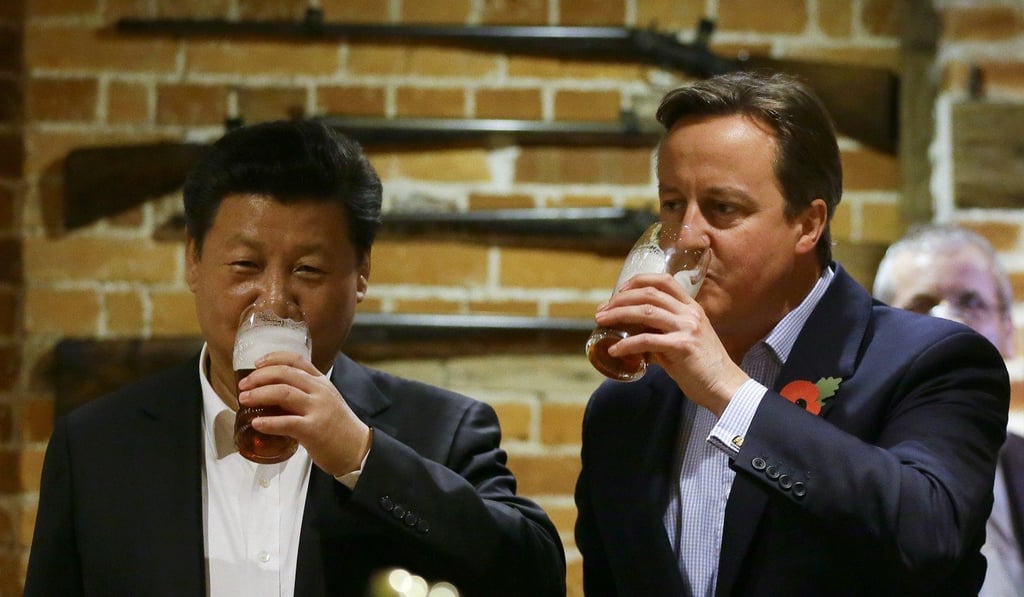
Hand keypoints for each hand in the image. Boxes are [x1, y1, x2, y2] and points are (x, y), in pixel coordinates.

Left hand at [237, 351, 370, 475]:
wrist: (358, 449)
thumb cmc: (338, 428)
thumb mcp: (325, 401)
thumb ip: (305, 393)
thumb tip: (273, 393)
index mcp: (321, 382)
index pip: (296, 359)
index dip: (273, 358)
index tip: (257, 363)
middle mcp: (320, 391)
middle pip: (285, 373)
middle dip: (259, 377)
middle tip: (243, 385)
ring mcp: (318, 409)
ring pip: (283, 393)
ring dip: (259, 394)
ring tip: (244, 399)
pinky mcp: (314, 430)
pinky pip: (286, 423)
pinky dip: (268, 422)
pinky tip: (256, 423)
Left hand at [596, 272, 749, 415]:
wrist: (725, 387)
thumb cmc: (702, 368)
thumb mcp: (683, 343)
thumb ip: (660, 336)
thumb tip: (634, 340)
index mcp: (691, 308)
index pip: (664, 281)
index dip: (638, 281)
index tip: (619, 291)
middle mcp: (690, 313)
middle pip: (649, 294)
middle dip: (620, 299)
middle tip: (602, 310)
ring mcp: (687, 328)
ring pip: (645, 312)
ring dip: (618, 315)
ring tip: (601, 321)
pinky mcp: (682, 346)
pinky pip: (647, 341)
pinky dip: (626, 345)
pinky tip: (614, 350)